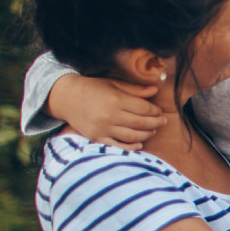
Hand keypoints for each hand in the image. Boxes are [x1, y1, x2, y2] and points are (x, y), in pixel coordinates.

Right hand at [50, 75, 164, 149]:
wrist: (66, 97)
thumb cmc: (93, 88)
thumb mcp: (114, 84)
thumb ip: (135, 90)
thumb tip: (156, 89)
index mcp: (116, 100)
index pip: (144, 108)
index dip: (155, 111)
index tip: (160, 111)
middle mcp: (110, 115)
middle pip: (141, 123)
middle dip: (156, 123)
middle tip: (163, 121)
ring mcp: (103, 128)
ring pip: (132, 136)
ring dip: (147, 134)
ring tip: (153, 130)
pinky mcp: (97, 137)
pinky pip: (117, 145)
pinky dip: (131, 147)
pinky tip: (140, 144)